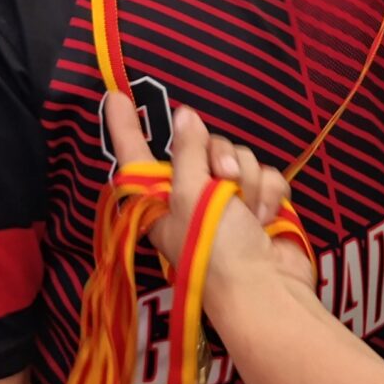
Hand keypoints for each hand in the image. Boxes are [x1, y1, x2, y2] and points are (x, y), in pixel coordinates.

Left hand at [103, 94, 312, 296]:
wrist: (265, 288)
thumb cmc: (215, 249)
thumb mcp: (192, 197)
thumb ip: (188, 153)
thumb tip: (185, 115)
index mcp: (162, 197)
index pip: (137, 154)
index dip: (124, 126)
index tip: (114, 96)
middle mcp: (191, 194)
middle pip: (204, 145)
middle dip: (221, 159)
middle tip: (227, 182)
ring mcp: (229, 199)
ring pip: (240, 156)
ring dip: (249, 181)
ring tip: (249, 214)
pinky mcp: (260, 203)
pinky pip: (267, 174)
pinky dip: (269, 194)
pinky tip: (265, 218)